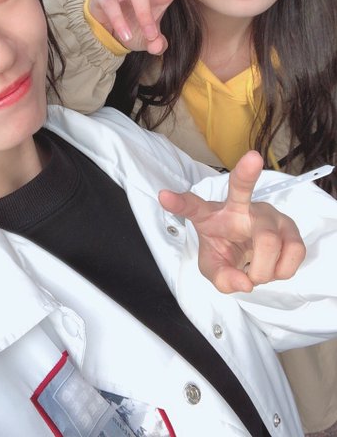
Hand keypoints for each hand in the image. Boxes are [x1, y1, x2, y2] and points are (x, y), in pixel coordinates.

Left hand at [158, 151, 305, 292]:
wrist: (251, 253)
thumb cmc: (227, 250)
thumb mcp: (215, 267)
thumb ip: (222, 278)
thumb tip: (246, 282)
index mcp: (211, 215)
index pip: (192, 206)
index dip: (178, 203)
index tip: (163, 196)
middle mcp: (240, 206)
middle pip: (241, 187)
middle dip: (246, 174)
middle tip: (253, 176)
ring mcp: (268, 212)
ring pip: (269, 240)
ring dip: (263, 270)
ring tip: (256, 270)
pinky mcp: (290, 225)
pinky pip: (293, 251)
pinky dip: (282, 270)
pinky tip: (274, 266)